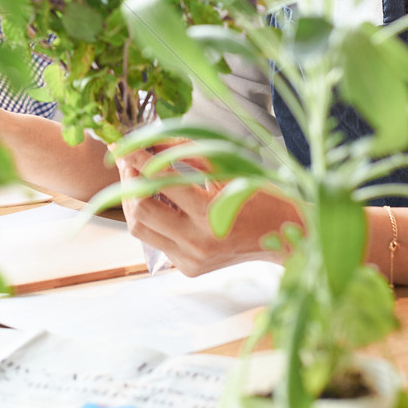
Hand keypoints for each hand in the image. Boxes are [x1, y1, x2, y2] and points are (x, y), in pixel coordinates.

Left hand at [114, 140, 297, 275]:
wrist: (285, 235)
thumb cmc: (259, 195)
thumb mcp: (226, 168)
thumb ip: (185, 153)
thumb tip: (150, 139)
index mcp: (210, 215)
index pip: (160, 182)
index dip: (138, 159)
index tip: (122, 144)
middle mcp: (198, 242)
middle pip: (141, 210)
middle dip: (128, 181)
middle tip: (126, 159)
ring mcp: (191, 260)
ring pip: (140, 229)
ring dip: (132, 201)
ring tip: (135, 177)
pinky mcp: (188, 268)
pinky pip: (156, 240)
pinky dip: (151, 218)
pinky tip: (157, 200)